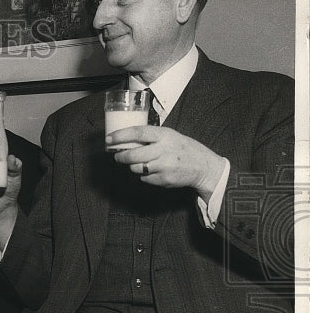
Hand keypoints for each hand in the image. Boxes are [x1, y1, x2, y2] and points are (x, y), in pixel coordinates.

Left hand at [109, 125, 226, 197]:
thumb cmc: (183, 149)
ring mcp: (164, 166)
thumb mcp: (171, 136)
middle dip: (121, 156)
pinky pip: (144, 178)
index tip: (109, 138)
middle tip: (118, 156)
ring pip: (136, 168)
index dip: (121, 135)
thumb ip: (152, 137)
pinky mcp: (164, 179)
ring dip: (133, 166)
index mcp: (165, 135)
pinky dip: (144, 175)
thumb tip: (126, 139)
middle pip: (133, 154)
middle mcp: (164, 150)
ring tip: (140, 163)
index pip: (138, 133)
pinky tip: (153, 170)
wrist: (203, 167)